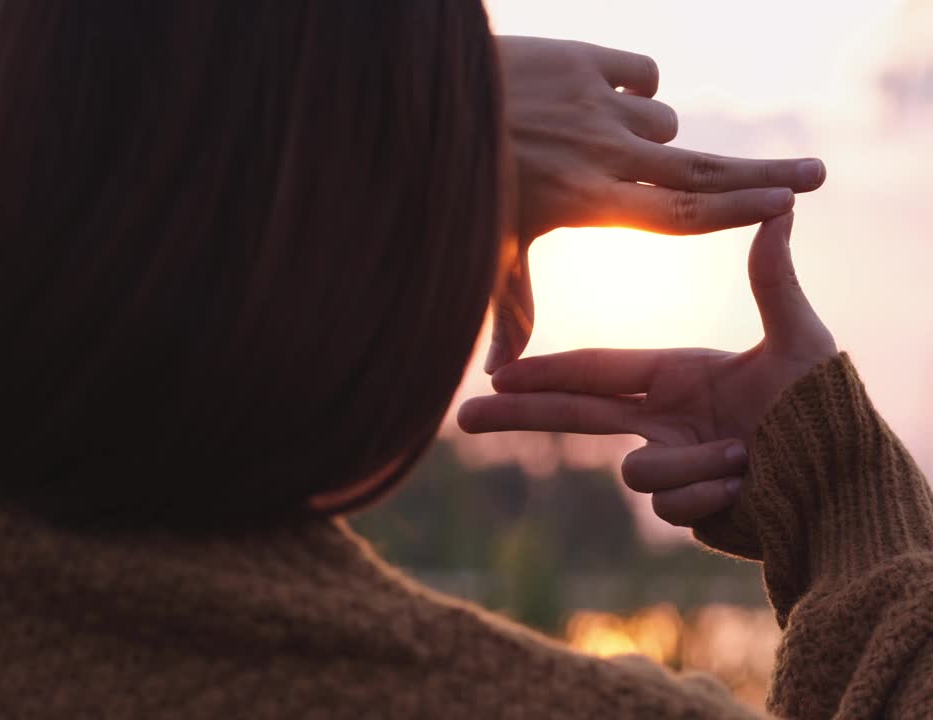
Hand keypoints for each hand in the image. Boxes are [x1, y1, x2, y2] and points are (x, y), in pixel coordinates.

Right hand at [459, 213, 837, 526]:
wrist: (847, 484)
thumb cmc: (827, 409)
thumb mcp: (800, 342)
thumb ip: (773, 282)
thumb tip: (780, 211)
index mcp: (676, 375)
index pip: (596, 371)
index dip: (545, 371)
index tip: (498, 372)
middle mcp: (664, 419)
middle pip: (576, 417)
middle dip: (519, 418)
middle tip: (464, 418)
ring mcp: (672, 464)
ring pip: (639, 473)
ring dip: (691, 464)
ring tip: (746, 457)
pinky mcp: (687, 505)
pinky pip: (670, 506)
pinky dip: (709, 494)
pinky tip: (747, 487)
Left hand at [485, 36, 828, 371]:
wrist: (419, 103)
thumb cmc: (452, 190)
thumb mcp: (482, 250)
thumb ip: (508, 309)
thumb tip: (498, 377)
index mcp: (583, 201)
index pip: (677, 213)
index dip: (735, 211)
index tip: (787, 206)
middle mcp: (599, 151)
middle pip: (700, 166)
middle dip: (764, 171)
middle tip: (818, 173)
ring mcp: (593, 102)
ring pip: (662, 121)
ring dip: (654, 139)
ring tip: (605, 149)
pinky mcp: (582, 59)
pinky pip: (641, 73)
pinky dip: (635, 89)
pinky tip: (606, 102)